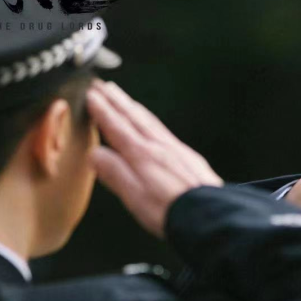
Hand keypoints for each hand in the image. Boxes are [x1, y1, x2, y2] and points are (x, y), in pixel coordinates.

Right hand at [86, 80, 222, 237]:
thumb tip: (95, 154)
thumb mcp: (135, 197)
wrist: (211, 215)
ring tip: (121, 96)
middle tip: (101, 85)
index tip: (90, 95)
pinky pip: (163, 129)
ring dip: (132, 106)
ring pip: (149, 121)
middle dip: (115, 100)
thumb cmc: (172, 212)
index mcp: (142, 155)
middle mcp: (160, 147)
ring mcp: (176, 150)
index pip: (117, 127)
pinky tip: (151, 123)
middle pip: (133, 117)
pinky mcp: (189, 157)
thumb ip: (115, 173)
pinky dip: (150, 119)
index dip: (102, 110)